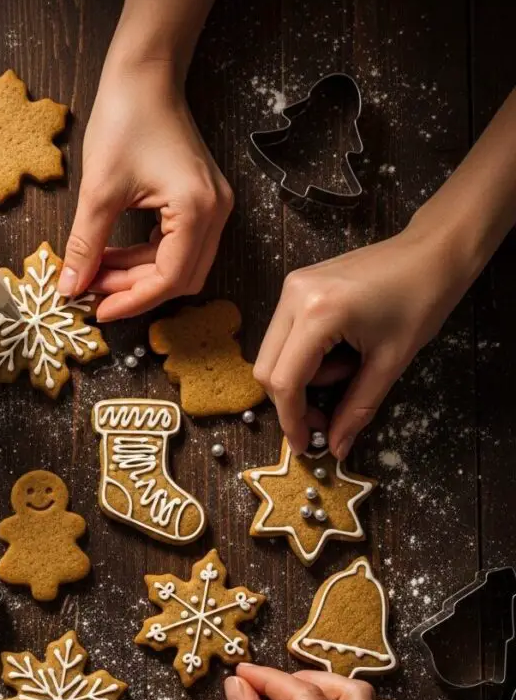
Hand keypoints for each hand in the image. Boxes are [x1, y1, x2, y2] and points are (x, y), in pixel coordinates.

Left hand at [58, 59, 232, 319]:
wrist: (145, 75)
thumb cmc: (125, 118)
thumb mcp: (99, 189)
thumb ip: (86, 244)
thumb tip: (70, 287)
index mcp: (197, 209)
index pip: (171, 278)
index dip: (133, 300)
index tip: (98, 310)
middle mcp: (215, 212)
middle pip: (181, 277)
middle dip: (135, 289)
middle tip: (92, 292)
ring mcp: (213, 206)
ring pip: (179, 264)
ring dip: (138, 274)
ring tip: (95, 273)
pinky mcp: (201, 201)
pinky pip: (177, 245)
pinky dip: (145, 256)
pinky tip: (112, 254)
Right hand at [253, 223, 475, 458]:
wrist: (432, 252)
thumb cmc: (421, 300)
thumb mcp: (391, 363)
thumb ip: (357, 409)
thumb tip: (336, 447)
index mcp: (319, 313)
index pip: (285, 381)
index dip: (292, 420)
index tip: (306, 445)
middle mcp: (294, 296)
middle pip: (267, 369)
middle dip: (293, 402)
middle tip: (326, 419)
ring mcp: (292, 287)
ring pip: (274, 354)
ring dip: (303, 376)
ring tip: (349, 368)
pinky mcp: (297, 285)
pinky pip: (285, 335)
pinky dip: (305, 356)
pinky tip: (340, 351)